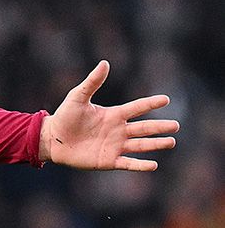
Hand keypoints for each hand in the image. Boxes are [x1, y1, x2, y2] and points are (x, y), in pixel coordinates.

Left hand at [40, 61, 178, 170]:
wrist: (51, 139)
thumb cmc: (64, 116)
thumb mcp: (78, 97)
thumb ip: (92, 82)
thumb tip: (104, 63)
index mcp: (113, 115)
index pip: (137, 108)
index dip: (151, 104)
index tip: (166, 99)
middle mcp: (118, 130)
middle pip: (144, 128)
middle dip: (160, 127)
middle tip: (176, 126)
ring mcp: (114, 146)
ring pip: (140, 145)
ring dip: (156, 144)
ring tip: (171, 142)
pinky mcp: (108, 161)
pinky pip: (128, 164)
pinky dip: (141, 165)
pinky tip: (153, 164)